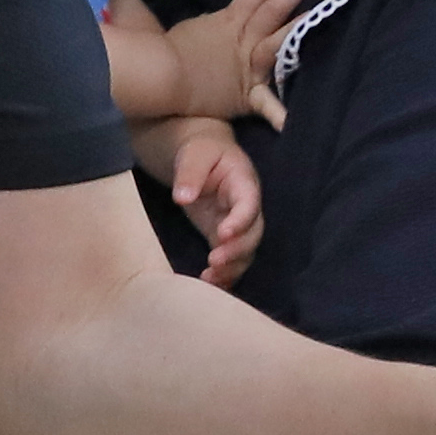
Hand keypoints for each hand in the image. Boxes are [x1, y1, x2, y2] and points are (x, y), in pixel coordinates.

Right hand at [106, 0, 309, 130]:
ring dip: (302, 23)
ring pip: (281, 39)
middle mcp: (242, 38)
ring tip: (324, 9)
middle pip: (274, 8)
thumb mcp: (144, 10)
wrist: (160, 75)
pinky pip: (267, 103)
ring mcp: (247, 65)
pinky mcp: (245, 93)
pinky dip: (280, 111)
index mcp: (225, 20)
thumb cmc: (153, 46)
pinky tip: (296, 119)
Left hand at [147, 116, 264, 286]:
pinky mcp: (224, 237)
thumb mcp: (194, 155)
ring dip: (232, 268)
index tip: (222, 234)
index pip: (249, 203)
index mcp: (243, 182)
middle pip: (253, 233)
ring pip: (245, 251)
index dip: (240, 221)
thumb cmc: (200, 151)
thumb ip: (190, 174)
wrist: (201, 156)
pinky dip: (225, 274)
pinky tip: (209, 283)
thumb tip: (182, 197)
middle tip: (215, 261)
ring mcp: (237, 224)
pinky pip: (232, 259)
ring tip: (210, 278)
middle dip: (237, 250)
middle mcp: (246, 206)